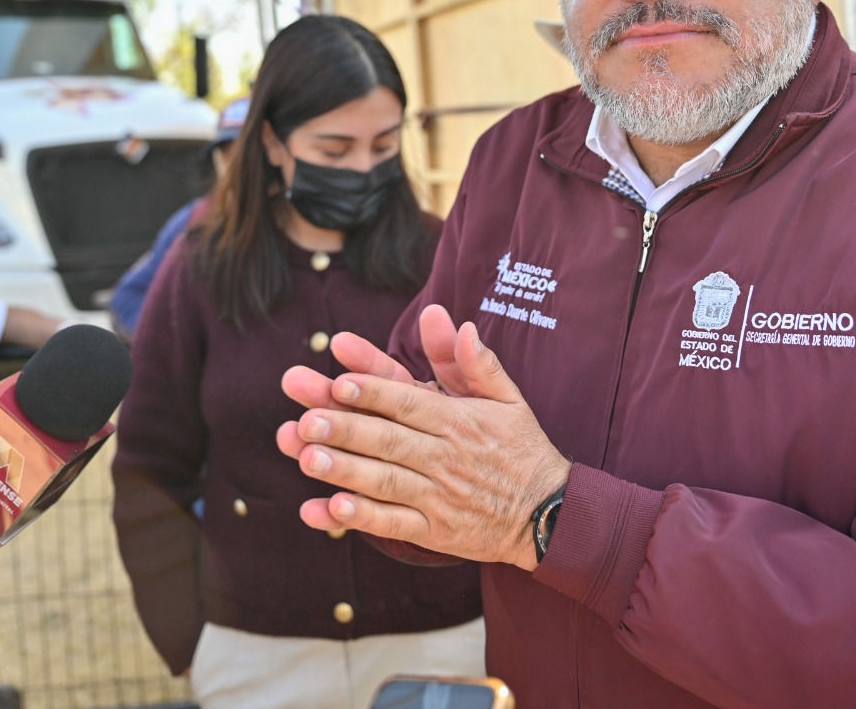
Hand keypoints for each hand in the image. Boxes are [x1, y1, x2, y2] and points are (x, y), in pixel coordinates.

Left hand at [277, 305, 569, 568]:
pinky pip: (393, 524)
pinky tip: (329, 509)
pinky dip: (361, 518)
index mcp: (457, 421)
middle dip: (346, 428)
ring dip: (345, 471)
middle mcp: (444, 457)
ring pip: (385, 481)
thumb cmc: (520, 448)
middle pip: (389, 440)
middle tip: (306, 420)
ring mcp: (438, 496)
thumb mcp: (507, 399)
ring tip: (307, 459)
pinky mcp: (434, 531)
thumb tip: (458, 324)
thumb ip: (476, 362)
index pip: (410, 402)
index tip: (340, 380)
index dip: (375, 391)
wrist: (548, 514)